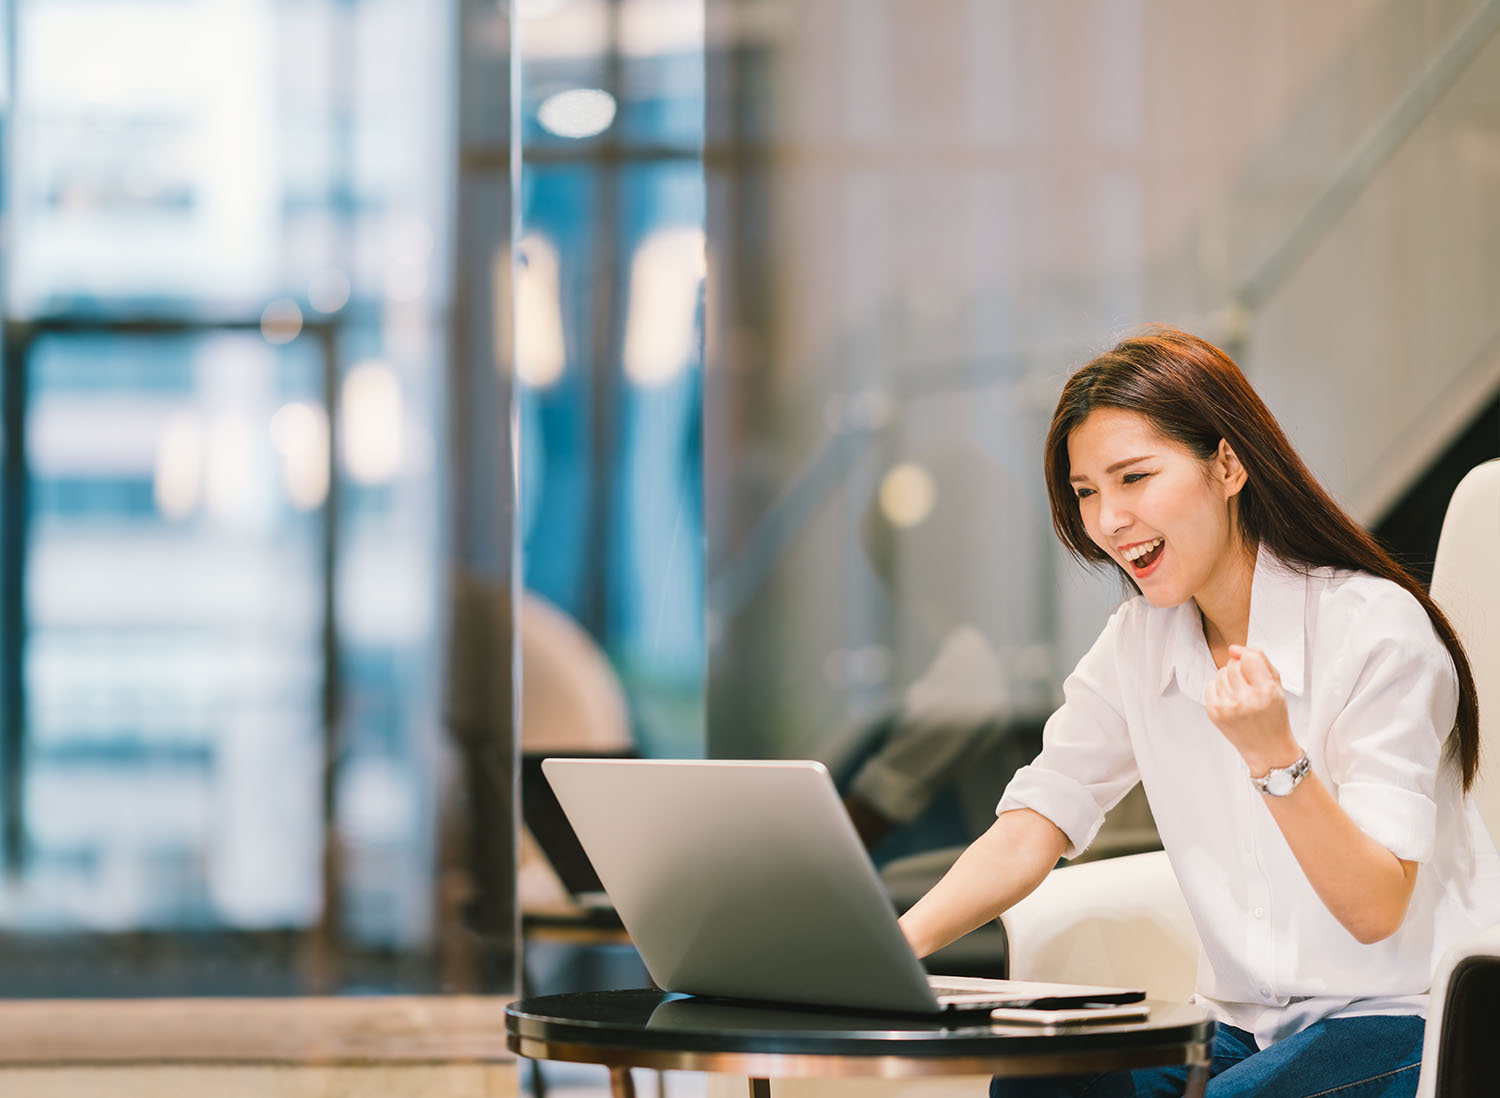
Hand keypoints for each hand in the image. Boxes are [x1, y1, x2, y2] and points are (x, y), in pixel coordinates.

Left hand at [1204, 645, 1299, 774]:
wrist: (1268, 748)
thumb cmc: (1274, 715)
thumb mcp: (1277, 685)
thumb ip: (1259, 660)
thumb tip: (1233, 648)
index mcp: (1266, 691)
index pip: (1249, 657)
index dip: (1251, 660)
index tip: (1254, 669)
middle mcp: (1245, 699)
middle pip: (1233, 665)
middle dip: (1241, 672)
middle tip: (1250, 687)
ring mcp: (1227, 707)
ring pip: (1220, 673)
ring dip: (1230, 680)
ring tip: (1242, 695)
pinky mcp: (1214, 713)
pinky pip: (1210, 685)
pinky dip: (1219, 689)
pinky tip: (1231, 700)